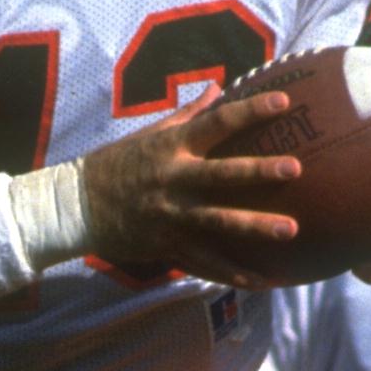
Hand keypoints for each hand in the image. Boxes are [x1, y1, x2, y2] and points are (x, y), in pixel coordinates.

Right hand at [80, 89, 304, 286]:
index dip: (250, 111)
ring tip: (291, 230)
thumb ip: (187, 116)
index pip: (216, 123)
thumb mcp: (148, 135)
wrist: (77, 207)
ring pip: (218, 222)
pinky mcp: (167, 246)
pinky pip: (204, 263)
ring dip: (255, 226)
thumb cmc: (116, 165)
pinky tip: (262, 282)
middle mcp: (174, 180)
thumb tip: (218, 89)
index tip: (284, 101)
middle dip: (258, 171)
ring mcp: (172, 216)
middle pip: (222, 174)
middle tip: (294, 169)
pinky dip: (232, 274)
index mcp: (171, 147)